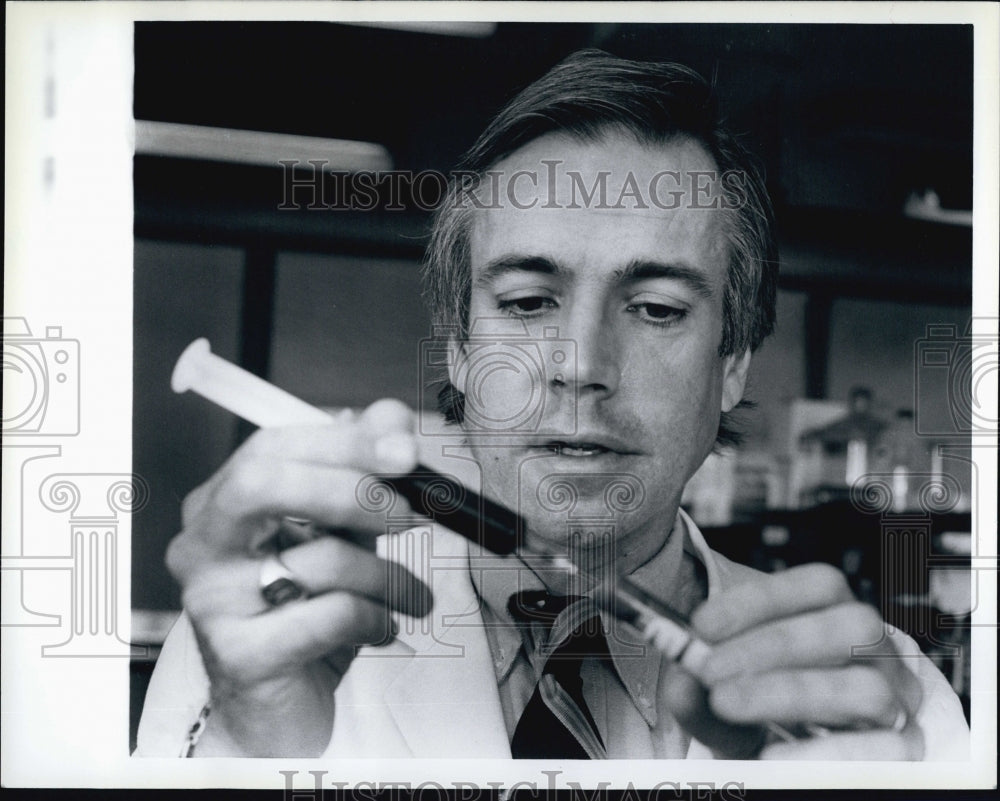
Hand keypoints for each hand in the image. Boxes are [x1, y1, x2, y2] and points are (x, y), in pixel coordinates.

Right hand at [165, 400, 431, 755]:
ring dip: (384, 575)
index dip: (344, 441)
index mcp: (222, 505)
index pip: (273, 448)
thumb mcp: (339, 535)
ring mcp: (211, 602)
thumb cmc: (305, 612)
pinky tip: (381, 628)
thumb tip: (390, 417)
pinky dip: (375, 618)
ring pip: (316, 558)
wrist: (276, 711)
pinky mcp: (238, 656)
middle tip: (410, 512)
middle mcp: (202, 546)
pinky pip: (330, 616)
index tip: (406, 450)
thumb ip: (362, 476)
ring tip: (408, 593)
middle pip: (263, 484)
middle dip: (351, 490)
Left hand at [661, 563, 923, 759]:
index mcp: (840, 616)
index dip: (762, 599)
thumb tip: (681, 683)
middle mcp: (878, 652)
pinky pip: (888, 752)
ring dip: (790, 694)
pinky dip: (827, 755)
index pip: (823, 585)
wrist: (790, 759)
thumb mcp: (721, 696)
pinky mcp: (903, 750)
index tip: (701, 624)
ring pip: (867, 688)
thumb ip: (699, 690)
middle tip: (709, 670)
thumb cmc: (757, 714)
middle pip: (849, 626)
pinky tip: (773, 758)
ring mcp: (898, 701)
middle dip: (773, 645)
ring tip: (728, 704)